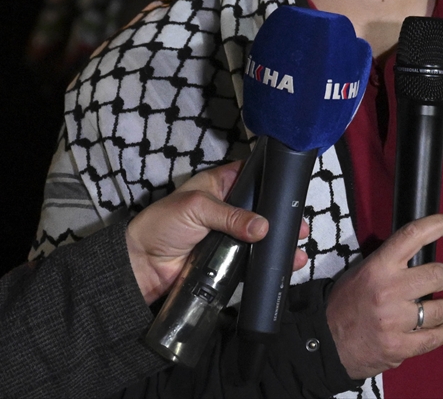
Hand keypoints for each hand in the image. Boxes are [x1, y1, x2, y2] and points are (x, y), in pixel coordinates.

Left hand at [125, 162, 309, 304]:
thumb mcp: (196, 208)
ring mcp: (230, 235)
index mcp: (219, 185)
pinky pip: (254, 258)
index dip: (271, 179)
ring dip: (281, 240)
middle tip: (299, 224)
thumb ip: (231, 216)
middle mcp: (228, 208)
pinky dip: (270, 260)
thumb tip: (263, 226)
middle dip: (283, 215)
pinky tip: (288, 263)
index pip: (251, 175)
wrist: (143, 266)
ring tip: (298, 246)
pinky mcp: (229, 259)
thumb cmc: (162, 225)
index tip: (292, 188)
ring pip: (262, 234)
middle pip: (262, 207)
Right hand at [326, 214, 442, 379]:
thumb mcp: (362, 272)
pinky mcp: (399, 347)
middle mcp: (389, 290)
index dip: (439, 225)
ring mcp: (395, 321)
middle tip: (442, 280)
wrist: (324, 341)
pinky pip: (434, 338)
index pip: (413, 236)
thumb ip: (390, 262)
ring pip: (442, 309)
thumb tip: (420, 253)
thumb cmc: (345, 303)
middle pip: (438, 275)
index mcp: (378, 267)